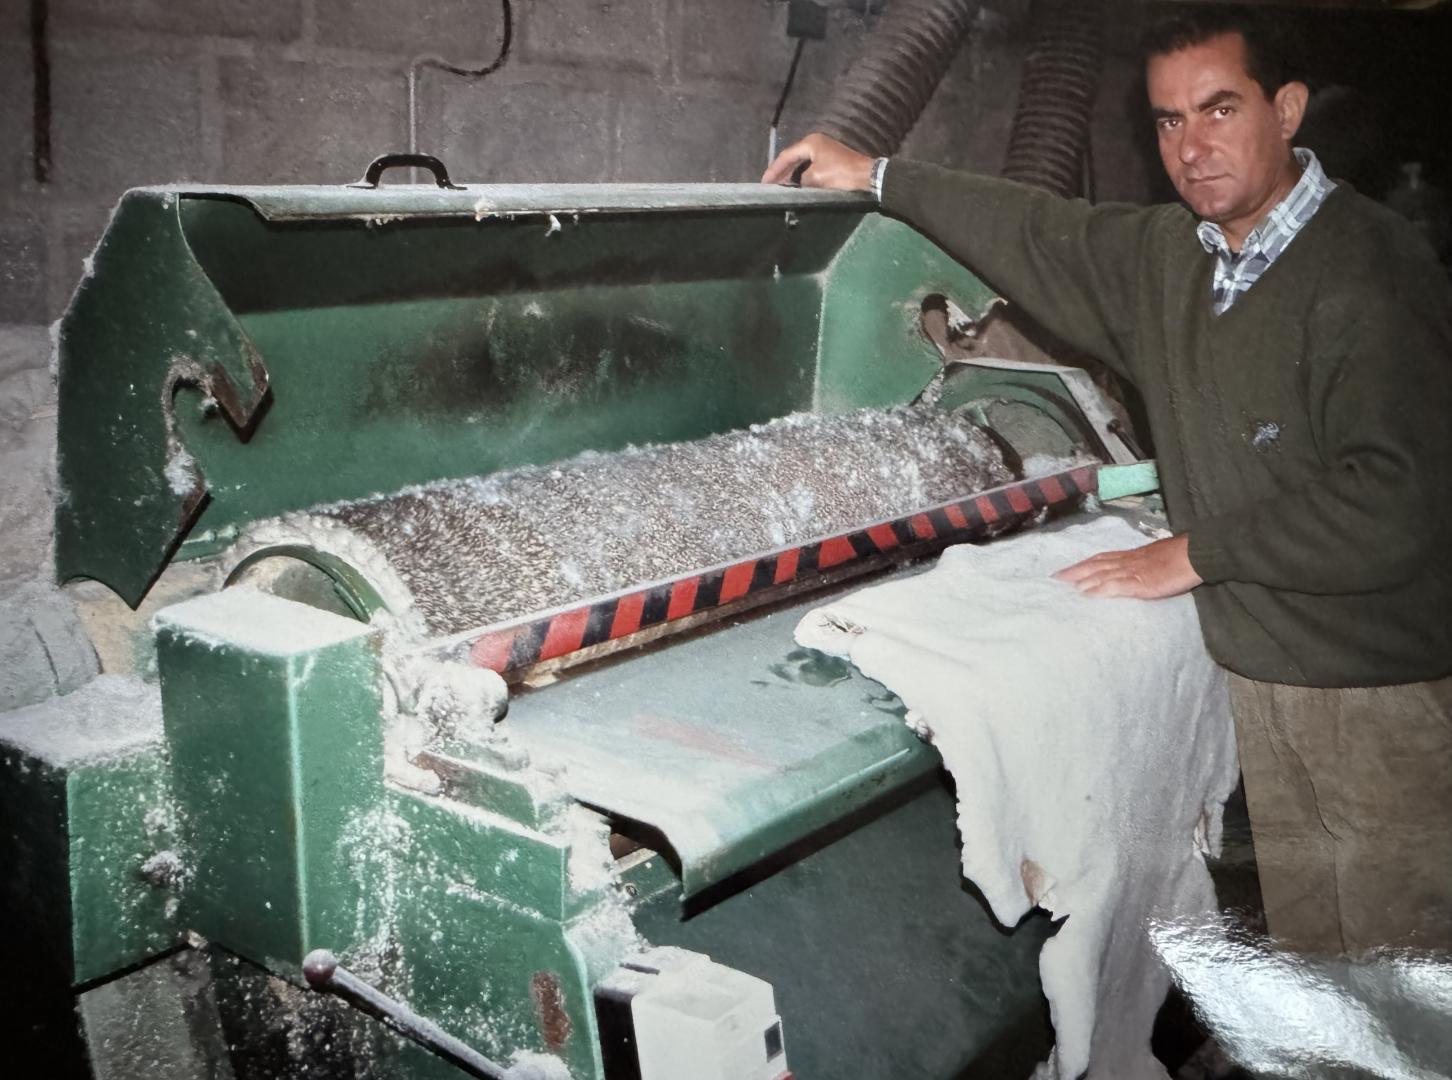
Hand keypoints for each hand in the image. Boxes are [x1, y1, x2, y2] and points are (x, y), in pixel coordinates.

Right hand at [762, 133, 874, 190]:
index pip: (786, 156)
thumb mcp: (815, 178)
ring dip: (790, 173)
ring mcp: (824, 148)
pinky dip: (800, 174)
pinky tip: (796, 183)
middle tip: (768, 183)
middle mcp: (815, 142)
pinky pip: (809, 165)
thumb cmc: (840, 174)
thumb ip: (800, 180)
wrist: (866, 175)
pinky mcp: (830, 157)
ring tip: (779, 185)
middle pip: (792, 157)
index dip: (774, 170)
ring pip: (801, 161)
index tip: (764, 182)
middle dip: (780, 171)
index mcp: (810, 143)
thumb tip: (794, 184)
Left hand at [1053, 534, 1202, 599]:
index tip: (1067, 570)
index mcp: (1132, 556)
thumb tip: (1135, 572)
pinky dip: (1099, 589)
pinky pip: (1116, 585)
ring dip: (1081, 580)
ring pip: (1101, 574)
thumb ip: (1142, 565)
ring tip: (1065, 586)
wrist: (1197, 553)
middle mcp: (1128, 561)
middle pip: (1095, 564)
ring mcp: (1133, 571)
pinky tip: (1087, 594)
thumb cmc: (1181, 556)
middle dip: (1074, 571)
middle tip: (1055, 578)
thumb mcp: (1156, 557)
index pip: (1101, 558)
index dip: (1083, 564)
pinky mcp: (1141, 583)